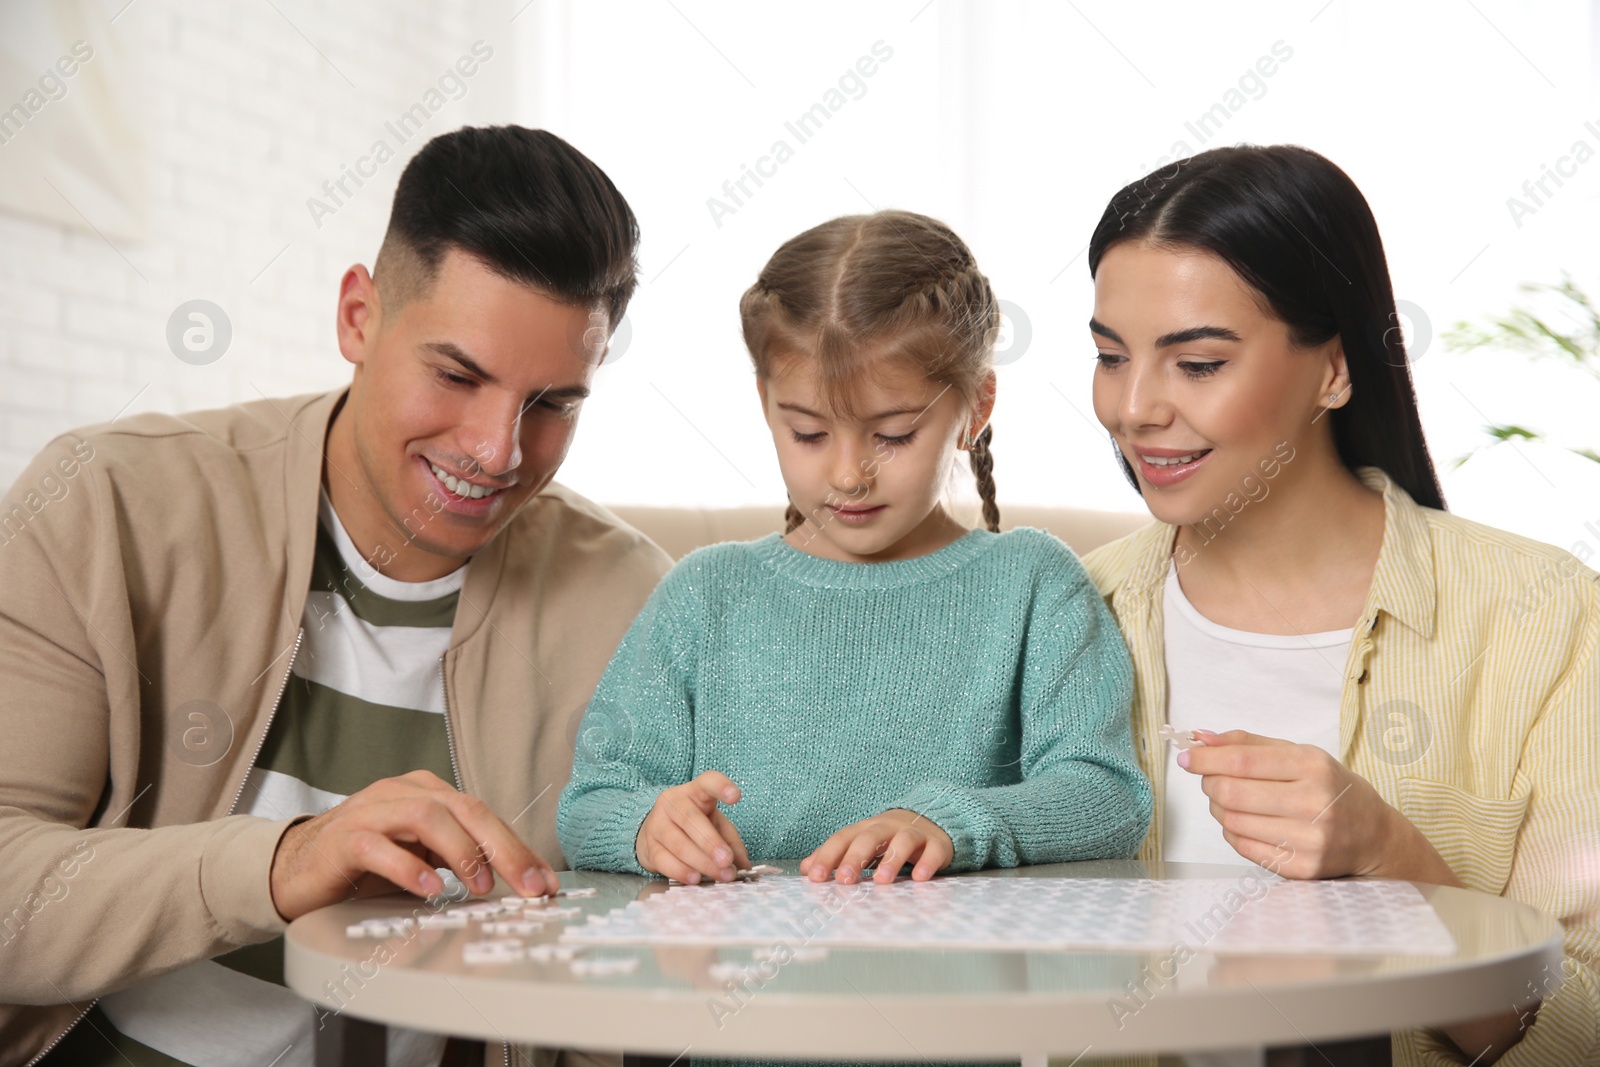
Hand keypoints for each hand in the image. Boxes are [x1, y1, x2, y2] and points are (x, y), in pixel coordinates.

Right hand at [268, 770, 559, 921]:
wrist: (294, 868)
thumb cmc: (365, 864)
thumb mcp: (421, 857)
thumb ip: (460, 860)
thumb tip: (516, 882)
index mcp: (428, 794)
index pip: (484, 814)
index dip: (518, 847)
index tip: (544, 881)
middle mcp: (403, 794)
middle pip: (465, 809)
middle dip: (504, 848)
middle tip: (529, 884)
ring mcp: (371, 812)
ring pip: (426, 816)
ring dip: (461, 851)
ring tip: (480, 884)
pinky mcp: (343, 839)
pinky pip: (378, 846)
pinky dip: (407, 866)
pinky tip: (428, 887)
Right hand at [635, 770, 751, 883]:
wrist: (652, 832)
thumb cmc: (691, 826)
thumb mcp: (715, 825)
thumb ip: (731, 841)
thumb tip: (744, 864)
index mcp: (694, 792)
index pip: (707, 782)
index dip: (721, 786)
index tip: (735, 797)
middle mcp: (672, 803)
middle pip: (691, 819)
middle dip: (711, 842)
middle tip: (727, 860)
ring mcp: (657, 824)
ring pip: (679, 843)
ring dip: (702, 862)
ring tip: (719, 875)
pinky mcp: (648, 847)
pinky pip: (664, 860)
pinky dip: (681, 871)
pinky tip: (695, 879)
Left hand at [800, 809, 951, 883]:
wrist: (931, 821)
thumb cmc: (888, 839)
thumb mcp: (861, 844)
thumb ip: (835, 856)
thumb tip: (806, 869)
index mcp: (865, 829)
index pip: (843, 838)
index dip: (828, 856)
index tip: (815, 877)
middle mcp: (888, 828)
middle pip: (869, 837)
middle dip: (855, 857)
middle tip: (845, 880)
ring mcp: (914, 834)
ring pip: (903, 841)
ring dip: (891, 860)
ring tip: (881, 881)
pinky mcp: (937, 844)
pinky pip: (933, 851)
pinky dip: (927, 863)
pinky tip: (920, 878)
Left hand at [1183, 732, 1525, 1060]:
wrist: (1374, 837)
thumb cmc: (1332, 789)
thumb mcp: (1300, 755)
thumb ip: (1248, 743)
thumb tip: (1200, 737)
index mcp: (1313, 767)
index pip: (1244, 760)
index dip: (1207, 758)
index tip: (1187, 756)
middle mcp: (1314, 803)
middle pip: (1232, 792)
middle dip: (1210, 783)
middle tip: (1210, 779)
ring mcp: (1309, 840)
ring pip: (1232, 821)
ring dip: (1219, 808)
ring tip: (1232, 801)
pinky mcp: (1300, 868)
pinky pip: (1243, 846)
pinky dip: (1234, 830)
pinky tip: (1248, 822)